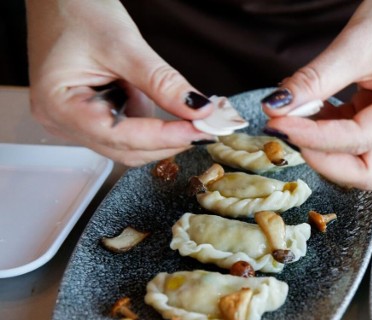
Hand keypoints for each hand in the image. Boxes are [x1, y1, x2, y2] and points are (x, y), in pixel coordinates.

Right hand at [26, 0, 214, 165]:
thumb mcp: (124, 44)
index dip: (165, 137)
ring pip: (130, 146)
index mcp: (59, 106)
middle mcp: (62, 122)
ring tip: (189, 113)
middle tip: (207, 127)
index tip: (201, 130)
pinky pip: (127, 133)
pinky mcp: (90, 119)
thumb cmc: (77, 10)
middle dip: (168, 140)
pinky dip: (153, 126)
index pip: (120, 136)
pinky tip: (167, 107)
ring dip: (163, 134)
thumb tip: (199, 110)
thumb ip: (161, 82)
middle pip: (126, 149)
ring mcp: (75, 123)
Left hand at [261, 0, 371, 189]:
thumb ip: (313, 82)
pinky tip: (305, 112)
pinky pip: (348, 142)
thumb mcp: (353, 46)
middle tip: (287, 133)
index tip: (279, 123)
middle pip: (364, 172)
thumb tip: (275, 107)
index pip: (357, 142)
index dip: (314, 138)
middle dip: (323, 159)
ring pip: (355, 163)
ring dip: (320, 147)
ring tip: (292, 118)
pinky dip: (323, 133)